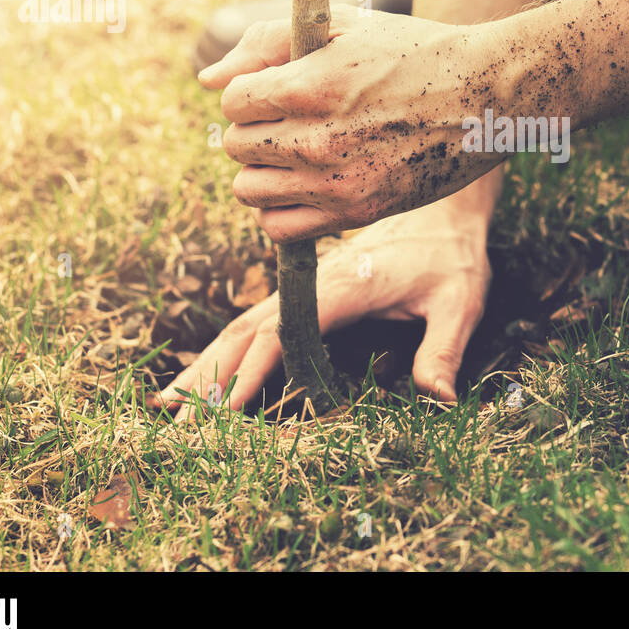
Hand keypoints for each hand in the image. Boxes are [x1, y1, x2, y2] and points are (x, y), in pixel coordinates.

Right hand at [155, 203, 490, 416]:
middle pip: (247, 330)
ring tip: (167, 404)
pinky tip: (206, 375)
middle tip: (175, 421)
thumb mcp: (460, 299)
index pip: (285, 331)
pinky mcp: (307, 289)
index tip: (224, 407)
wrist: (446, 206)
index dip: (253, 370)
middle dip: (210, 375)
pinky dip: (226, 351)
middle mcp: (313, 283)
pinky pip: (258, 322)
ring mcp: (305, 285)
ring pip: (244, 326)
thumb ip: (445, 348)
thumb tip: (440, 398)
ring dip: (206, 363)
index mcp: (344, 285)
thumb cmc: (452, 253)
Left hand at [199, 7, 514, 240]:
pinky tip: (307, 185)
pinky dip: (281, 209)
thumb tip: (208, 81)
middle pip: (235, 147)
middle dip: (255, 130)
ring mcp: (337, 183)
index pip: (232, 102)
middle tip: (294, 119)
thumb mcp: (344, 26)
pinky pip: (281, 228)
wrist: (487, 97)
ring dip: (264, 171)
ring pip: (250, 190)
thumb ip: (266, 43)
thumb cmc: (415, 52)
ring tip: (298, 153)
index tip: (280, 88)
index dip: (251, 92)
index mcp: (310, 86)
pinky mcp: (357, 213)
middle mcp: (318, 140)